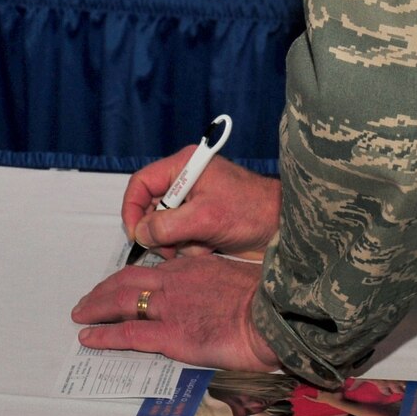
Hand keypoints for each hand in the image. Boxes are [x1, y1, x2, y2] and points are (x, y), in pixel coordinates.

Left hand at [72, 252, 279, 369]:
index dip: (130, 277)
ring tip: (80, 315)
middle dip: (103, 289)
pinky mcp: (172, 335)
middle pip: (128, 280)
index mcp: (194, 267)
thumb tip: (218, 293)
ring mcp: (171, 308)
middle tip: (88, 299)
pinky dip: (104, 334)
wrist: (275, 316)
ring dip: (95, 307)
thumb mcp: (241, 278)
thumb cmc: (268, 300)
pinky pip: (128, 333)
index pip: (152, 269)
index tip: (119, 284)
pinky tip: (89, 337)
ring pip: (121, 302)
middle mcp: (176, 282)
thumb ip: (220, 282)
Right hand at [120, 150, 279, 257]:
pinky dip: (191, 248)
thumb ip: (168, 225)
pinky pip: (180, 239)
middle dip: (160, 232)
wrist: (283, 228)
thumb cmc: (252, 212)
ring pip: (164, 229)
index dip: (132, 208)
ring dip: (178, 243)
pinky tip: (210, 247)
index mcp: (185, 167)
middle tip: (172, 248)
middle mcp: (186, 183)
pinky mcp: (202, 223)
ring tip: (201, 245)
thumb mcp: (206, 218)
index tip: (136, 234)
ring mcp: (194, 205)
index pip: (141, 183)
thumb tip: (140, 233)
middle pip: (150, 209)